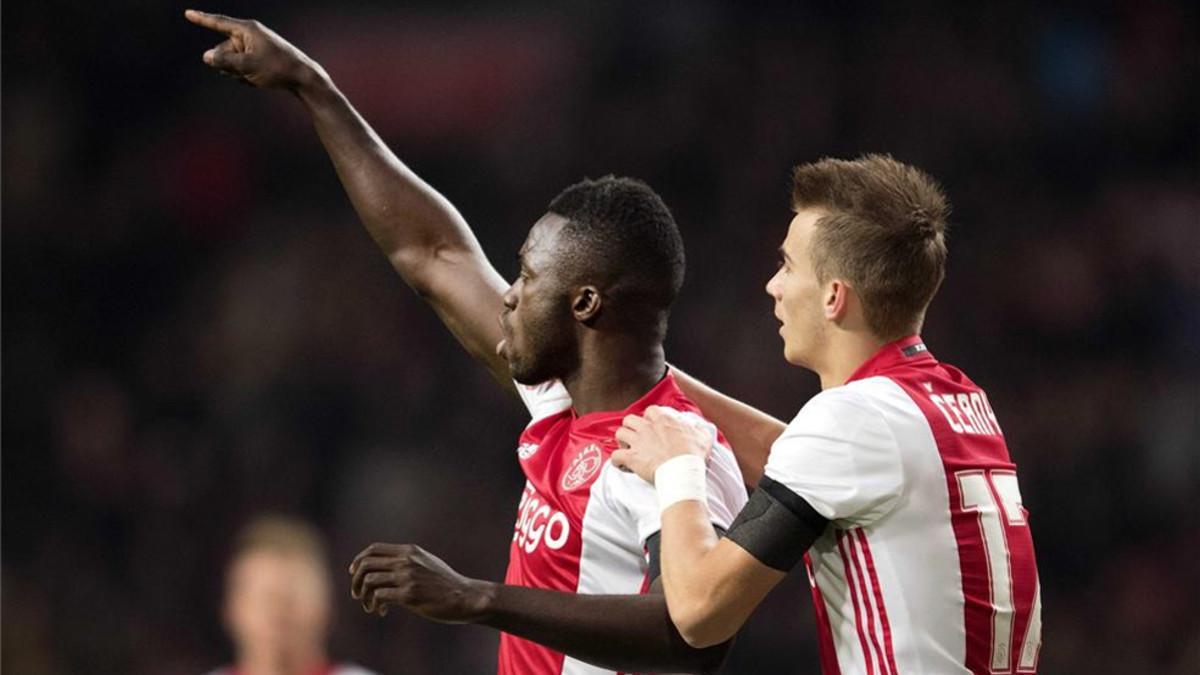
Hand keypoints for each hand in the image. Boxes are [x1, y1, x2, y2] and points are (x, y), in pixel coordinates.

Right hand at [185, 9, 325, 90]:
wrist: (303, 78)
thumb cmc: (277, 69)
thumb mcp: (247, 66)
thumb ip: (224, 61)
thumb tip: (206, 56)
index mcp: (247, 30)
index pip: (219, 23)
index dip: (202, 19)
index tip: (188, 13)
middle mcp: (250, 35)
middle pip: (224, 49)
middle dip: (228, 64)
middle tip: (247, 72)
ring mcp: (255, 47)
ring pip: (232, 61)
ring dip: (237, 72)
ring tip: (256, 76)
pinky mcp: (259, 58)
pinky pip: (242, 68)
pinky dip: (245, 76)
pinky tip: (258, 81)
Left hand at [348, 543, 493, 622]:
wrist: (464, 597)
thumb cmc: (445, 583)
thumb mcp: (426, 562)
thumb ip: (408, 560)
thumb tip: (386, 565)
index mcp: (410, 551)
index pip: (373, 549)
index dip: (359, 560)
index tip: (354, 573)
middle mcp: (406, 560)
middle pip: (366, 564)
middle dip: (356, 581)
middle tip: (357, 594)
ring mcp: (407, 577)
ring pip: (369, 581)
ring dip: (363, 596)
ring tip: (370, 606)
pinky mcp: (409, 595)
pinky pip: (379, 596)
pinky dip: (374, 605)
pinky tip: (381, 612)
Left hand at [612, 405, 713, 482]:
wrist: (683, 472)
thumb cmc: (693, 455)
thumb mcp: (703, 437)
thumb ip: (698, 429)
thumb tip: (698, 428)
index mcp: (663, 419)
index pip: (650, 411)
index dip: (649, 419)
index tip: (653, 427)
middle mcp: (647, 427)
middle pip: (629, 419)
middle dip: (631, 428)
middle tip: (637, 438)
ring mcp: (637, 442)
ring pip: (619, 433)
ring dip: (622, 442)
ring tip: (628, 449)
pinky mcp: (631, 458)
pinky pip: (615, 455)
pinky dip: (617, 461)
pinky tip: (622, 465)